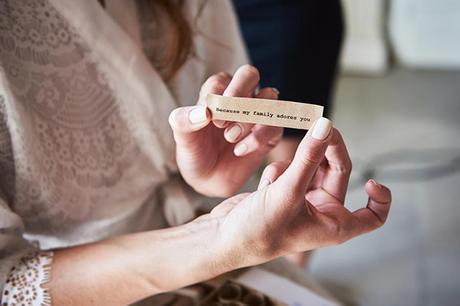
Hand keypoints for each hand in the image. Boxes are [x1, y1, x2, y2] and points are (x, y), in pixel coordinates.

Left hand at [168, 65, 282, 196]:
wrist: (209, 179)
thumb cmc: (195, 152)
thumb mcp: (183, 138)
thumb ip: (184, 121)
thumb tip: (203, 112)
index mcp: (217, 90)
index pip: (223, 80)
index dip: (219, 97)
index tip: (212, 119)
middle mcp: (240, 96)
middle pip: (249, 74)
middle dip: (239, 93)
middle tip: (222, 121)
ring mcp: (257, 113)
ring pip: (268, 97)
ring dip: (248, 117)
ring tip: (230, 138)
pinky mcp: (270, 133)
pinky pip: (275, 125)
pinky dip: (258, 137)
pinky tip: (239, 150)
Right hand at [209, 119, 391, 266]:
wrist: (224, 237)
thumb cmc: (259, 230)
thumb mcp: (287, 192)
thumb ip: (308, 157)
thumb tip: (326, 125)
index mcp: (334, 225)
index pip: (373, 217)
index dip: (380, 199)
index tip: (371, 181)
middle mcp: (322, 213)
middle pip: (339, 173)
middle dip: (330, 151)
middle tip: (322, 127)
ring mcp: (303, 201)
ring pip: (313, 167)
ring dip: (299, 160)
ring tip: (281, 170)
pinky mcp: (284, 191)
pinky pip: (291, 170)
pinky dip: (280, 171)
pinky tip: (265, 185)